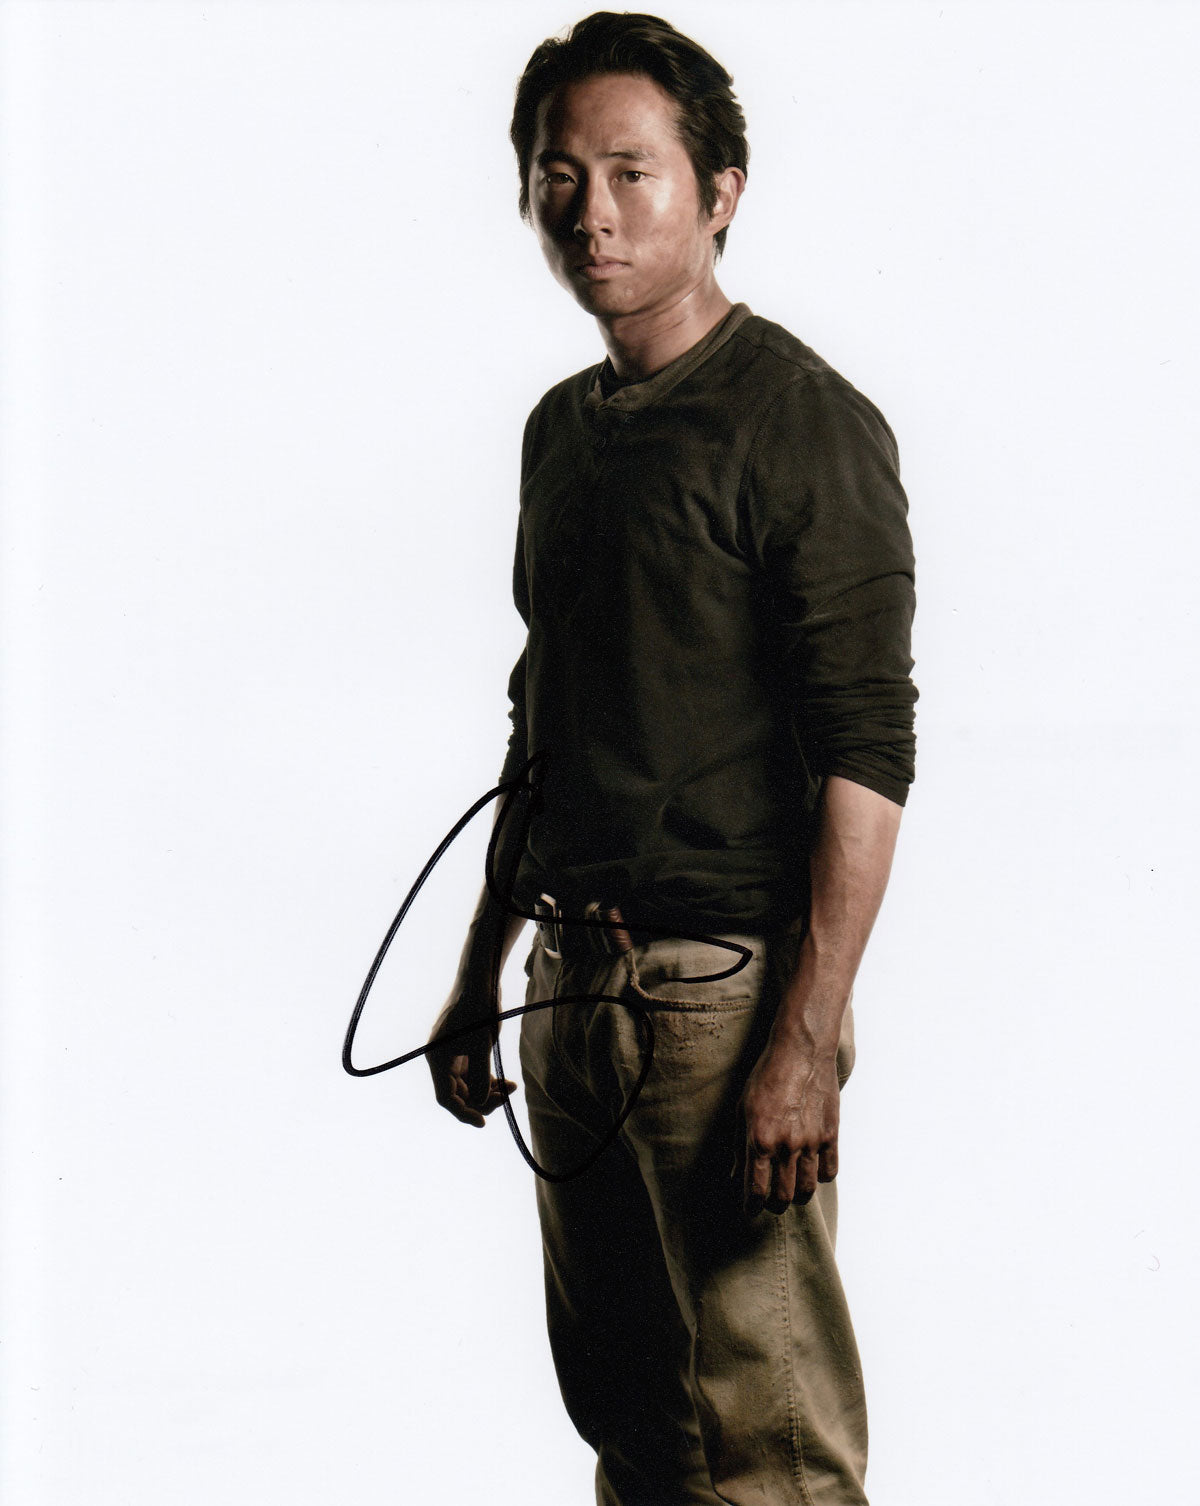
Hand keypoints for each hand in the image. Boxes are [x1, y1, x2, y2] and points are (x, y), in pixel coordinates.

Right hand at [427, 979, 516, 1128]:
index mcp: (437, 1058)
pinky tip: (507, 1082)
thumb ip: (481, 1076)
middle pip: (458, 1093)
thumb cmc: (479, 1007)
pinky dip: (488, 1079)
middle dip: (482, 1099)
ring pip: (467, 1085)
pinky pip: (473, 1073)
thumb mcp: (482, 1044)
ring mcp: (452, 1054)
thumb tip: (481, 1103)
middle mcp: (441, 1059)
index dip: (463, 1113)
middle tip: (506, 1096)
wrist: (481, 978)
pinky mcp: (463, 1049)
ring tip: (510, 1087)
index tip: (482, 1123)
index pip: (445, 1097)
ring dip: (487, 1090)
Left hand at [736, 1040, 839, 1216]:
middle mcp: (786, 1146)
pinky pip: (829, 1172)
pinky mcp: (831, 1135)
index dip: (751, 1207)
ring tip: (792, 1191)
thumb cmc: (766, 1076)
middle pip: (783, 1196)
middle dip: (774, 1205)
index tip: (750, 1211)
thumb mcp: (742, 1108)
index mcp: (759, 1140)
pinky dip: (820, 1178)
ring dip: (797, 1196)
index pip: (755, 1190)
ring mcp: (811, 1142)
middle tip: (771, 1201)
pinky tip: (811, 1170)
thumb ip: (738, 1145)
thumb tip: (735, 1176)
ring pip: (807, 1190)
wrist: (800, 1052)